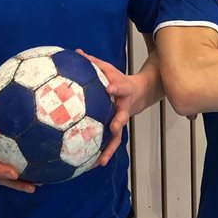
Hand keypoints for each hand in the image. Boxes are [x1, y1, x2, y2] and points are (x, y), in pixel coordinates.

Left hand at [77, 50, 146, 167]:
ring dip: (110, 149)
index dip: (116, 88)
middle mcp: (124, 107)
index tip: (109, 88)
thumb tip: (76, 52)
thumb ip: (94, 62)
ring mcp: (122, 120)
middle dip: (119, 122)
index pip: (120, 87)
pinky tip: (90, 165)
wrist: (140, 92)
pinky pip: (110, 143)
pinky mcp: (117, 130)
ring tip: (101, 162)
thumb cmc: (119, 80)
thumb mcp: (109, 69)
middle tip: (114, 127)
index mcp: (123, 91)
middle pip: (123, 116)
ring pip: (118, 136)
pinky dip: (102, 154)